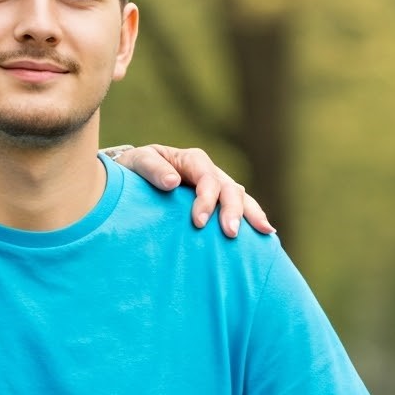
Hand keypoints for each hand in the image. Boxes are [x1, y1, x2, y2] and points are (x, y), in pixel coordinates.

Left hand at [107, 145, 273, 237]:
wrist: (129, 179)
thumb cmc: (132, 171)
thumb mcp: (137, 163)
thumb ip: (152, 169)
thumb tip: (173, 182)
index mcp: (191, 160)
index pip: (206, 178)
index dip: (206, 199)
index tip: (198, 222)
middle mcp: (208, 172)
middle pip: (229, 188)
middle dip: (232, 210)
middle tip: (230, 233)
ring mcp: (216, 187)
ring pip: (241, 197)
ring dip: (251, 214)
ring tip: (263, 233)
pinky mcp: (216, 202)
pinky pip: (240, 207)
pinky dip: (253, 217)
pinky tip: (265, 233)